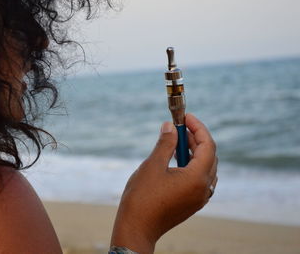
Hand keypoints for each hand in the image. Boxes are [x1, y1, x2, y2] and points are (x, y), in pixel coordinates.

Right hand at [110, 113, 217, 253]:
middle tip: (180, 126)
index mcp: (197, 178)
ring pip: (206, 167)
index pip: (208, 145)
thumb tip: (170, 126)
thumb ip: (165, 143)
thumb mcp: (152, 165)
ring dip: (195, 151)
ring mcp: (199, 198)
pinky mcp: (193, 203)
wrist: (137, 228)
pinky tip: (177, 160)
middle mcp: (203, 188)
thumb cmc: (142, 198)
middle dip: (196, 138)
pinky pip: (200, 179)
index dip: (198, 128)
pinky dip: (193, 165)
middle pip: (209, 156)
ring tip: (177, 141)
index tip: (186, 117)